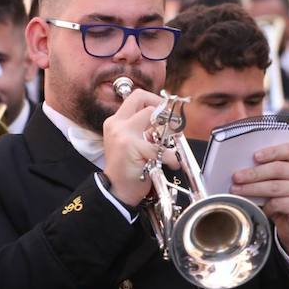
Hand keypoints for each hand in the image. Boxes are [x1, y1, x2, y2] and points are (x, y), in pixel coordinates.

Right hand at [100, 88, 163, 206]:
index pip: (136, 97)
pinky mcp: (131, 146)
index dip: (154, 99)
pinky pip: (159, 145)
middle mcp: (117, 124)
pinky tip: (172, 164)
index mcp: (116, 121)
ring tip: (172, 145)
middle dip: (161, 105)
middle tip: (171, 120)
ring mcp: (122, 133)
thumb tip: (167, 118)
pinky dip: (170, 156)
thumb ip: (144, 128)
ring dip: (167, 130)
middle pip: (141, 97)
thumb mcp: (132, 143)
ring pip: (151, 115)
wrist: (116, 191)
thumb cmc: (128, 169)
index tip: (166, 112)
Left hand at [230, 143, 288, 265]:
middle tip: (236, 177)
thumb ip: (271, 171)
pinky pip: (278, 202)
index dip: (272, 152)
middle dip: (254, 173)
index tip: (254, 156)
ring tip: (238, 191)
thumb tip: (244, 167)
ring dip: (252, 189)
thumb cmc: (287, 201)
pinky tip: (263, 209)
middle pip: (278, 168)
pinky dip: (267, 206)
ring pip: (275, 186)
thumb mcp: (281, 182)